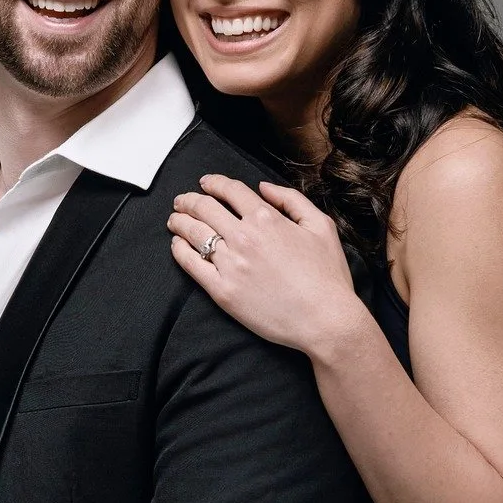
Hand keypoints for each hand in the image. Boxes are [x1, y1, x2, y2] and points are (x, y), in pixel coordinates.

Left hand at [168, 174, 364, 358]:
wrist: (325, 319)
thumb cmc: (327, 275)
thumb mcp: (321, 225)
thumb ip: (291, 200)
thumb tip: (263, 187)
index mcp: (266, 218)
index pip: (230, 191)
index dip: (213, 183)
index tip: (205, 183)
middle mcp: (244, 238)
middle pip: (205, 208)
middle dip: (189, 200)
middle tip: (182, 201)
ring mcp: (230, 265)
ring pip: (194, 233)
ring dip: (179, 221)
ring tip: (174, 219)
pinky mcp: (222, 291)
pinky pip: (191, 265)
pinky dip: (180, 251)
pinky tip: (178, 245)